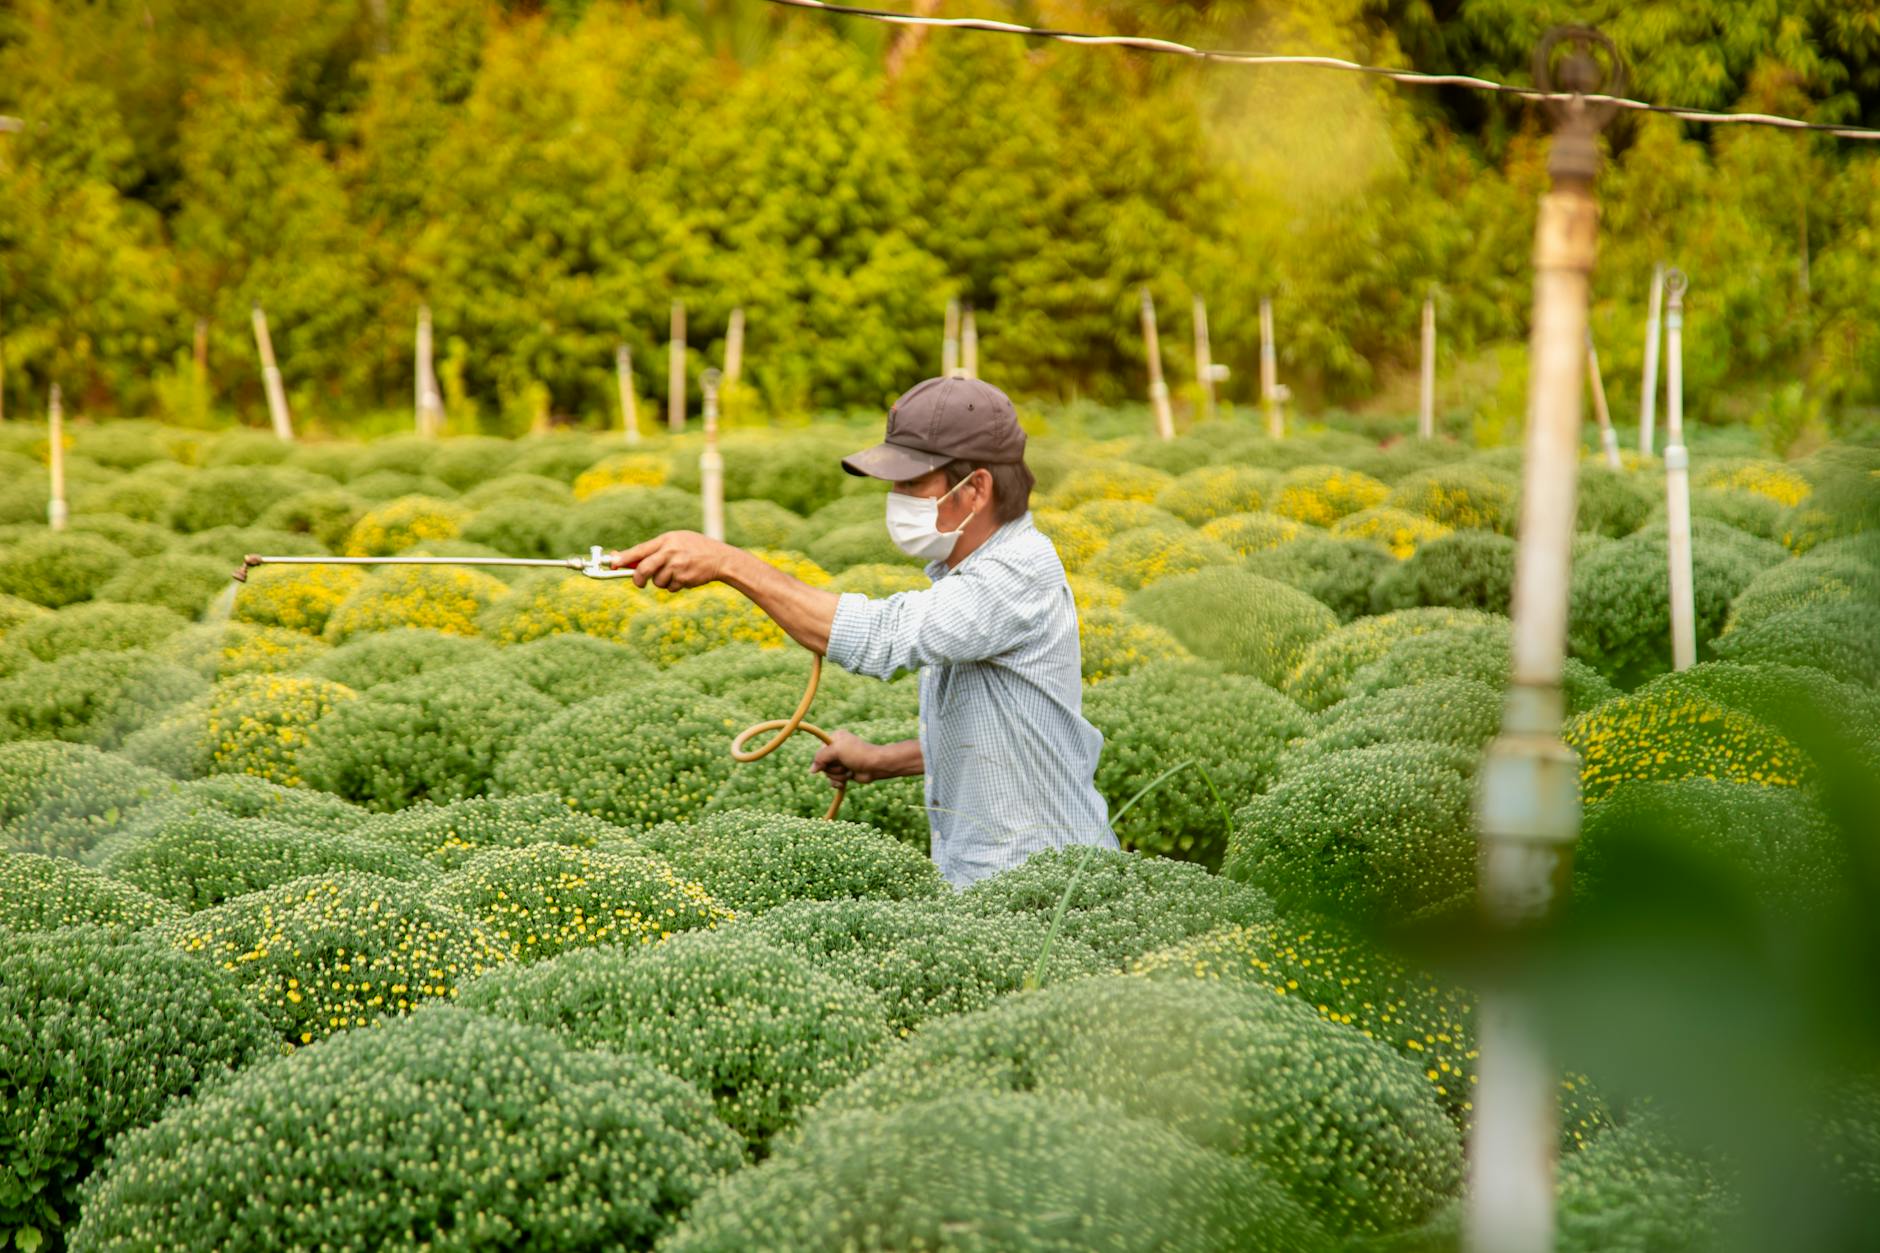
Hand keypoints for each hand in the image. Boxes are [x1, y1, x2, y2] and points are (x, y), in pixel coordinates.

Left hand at [607, 531, 732, 590]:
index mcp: (666, 540)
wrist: (720, 558)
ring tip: (675, 573)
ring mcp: (678, 566)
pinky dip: (673, 586)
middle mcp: (671, 552)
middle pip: (644, 569)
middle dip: (637, 579)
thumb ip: (654, 550)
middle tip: (639, 583)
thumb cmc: (694, 549)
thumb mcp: (675, 542)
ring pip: (657, 581)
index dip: (624, 558)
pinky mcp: (684, 579)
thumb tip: (627, 560)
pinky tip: (685, 577)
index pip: (640, 550)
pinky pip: (670, 588)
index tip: (612, 564)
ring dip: (662, 582)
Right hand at [810, 730, 882, 788]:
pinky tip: (845, 782)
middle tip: (845, 764)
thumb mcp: (837, 750)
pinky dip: (838, 782)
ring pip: (828, 774)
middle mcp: (836, 749)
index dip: (823, 759)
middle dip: (833, 768)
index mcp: (834, 738)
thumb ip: (821, 757)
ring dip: (839, 775)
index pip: (819, 752)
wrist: (876, 766)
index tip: (832, 760)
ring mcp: (840, 761)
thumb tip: (812, 770)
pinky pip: (833, 780)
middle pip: (823, 764)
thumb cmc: (858, 754)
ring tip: (850, 770)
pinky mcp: (844, 772)